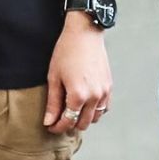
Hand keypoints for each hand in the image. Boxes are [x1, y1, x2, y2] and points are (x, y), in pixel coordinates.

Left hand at [44, 13, 111, 133]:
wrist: (84, 32)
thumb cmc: (67, 51)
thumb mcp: (54, 76)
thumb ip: (53, 102)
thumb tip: (49, 121)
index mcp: (78, 96)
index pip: (67, 122)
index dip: (57, 127)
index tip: (51, 125)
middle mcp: (93, 97)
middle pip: (82, 124)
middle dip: (69, 124)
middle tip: (60, 118)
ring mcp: (104, 92)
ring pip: (95, 118)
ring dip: (84, 118)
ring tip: (73, 110)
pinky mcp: (109, 85)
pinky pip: (105, 107)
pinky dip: (96, 110)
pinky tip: (86, 103)